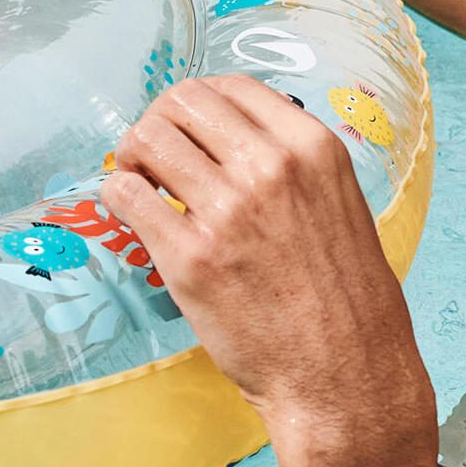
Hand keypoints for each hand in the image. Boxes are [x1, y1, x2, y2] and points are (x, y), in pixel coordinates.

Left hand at [101, 77, 433, 466]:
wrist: (346, 379)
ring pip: (147, 140)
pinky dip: (118, 197)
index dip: (194, 104)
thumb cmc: (347, 303)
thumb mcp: (340, 208)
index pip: (230, 87)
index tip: (185, 129)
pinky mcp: (189, 258)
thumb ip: (292, 168)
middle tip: (152, 158)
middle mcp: (270, 168)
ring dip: (132, 157)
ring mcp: (227, 211)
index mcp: (312, 149)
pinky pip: (125, 196)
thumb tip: (233, 143)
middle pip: (181, 103)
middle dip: (157, 123)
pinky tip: (132, 214)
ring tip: (140, 185)